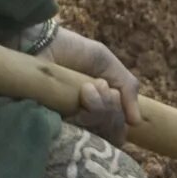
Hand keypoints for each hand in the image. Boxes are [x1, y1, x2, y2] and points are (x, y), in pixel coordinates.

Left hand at [44, 28, 142, 142]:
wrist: (40, 42)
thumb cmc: (71, 51)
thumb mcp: (106, 63)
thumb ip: (127, 87)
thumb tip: (136, 122)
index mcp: (96, 110)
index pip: (117, 130)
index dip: (119, 117)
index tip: (111, 92)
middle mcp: (82, 122)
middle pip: (111, 133)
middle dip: (110, 107)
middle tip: (95, 85)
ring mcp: (66, 126)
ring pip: (98, 134)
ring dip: (100, 107)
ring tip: (85, 88)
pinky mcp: (51, 126)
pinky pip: (80, 135)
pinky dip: (87, 114)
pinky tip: (80, 96)